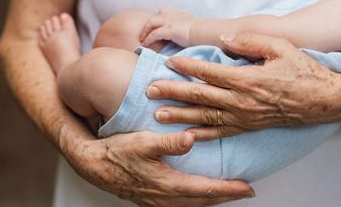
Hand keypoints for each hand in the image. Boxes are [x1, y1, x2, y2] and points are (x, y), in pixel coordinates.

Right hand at [67, 131, 253, 206]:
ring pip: (193, 205)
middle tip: (245, 191)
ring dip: (212, 200)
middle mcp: (164, 197)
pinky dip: (196, 201)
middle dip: (226, 196)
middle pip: (203, 201)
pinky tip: (198, 196)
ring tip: (227, 193)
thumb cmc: (117, 152)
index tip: (247, 188)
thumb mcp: (143, 142)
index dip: (228, 189)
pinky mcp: (151, 199)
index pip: (206, 189)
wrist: (93, 165)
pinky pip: (180, 205)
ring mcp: (157, 201)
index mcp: (167, 183)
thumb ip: (169, 143)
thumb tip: (192, 139)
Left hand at [140, 8, 197, 46]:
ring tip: (142, 40)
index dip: (157, 18)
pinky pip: (154, 34)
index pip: (163, 12)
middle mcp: (172, 15)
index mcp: (178, 14)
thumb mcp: (193, 27)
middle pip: (154, 17)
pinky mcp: (168, 30)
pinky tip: (145, 45)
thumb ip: (187, 29)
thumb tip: (186, 36)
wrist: (203, 32)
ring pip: (151, 23)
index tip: (155, 26)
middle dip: (147, 26)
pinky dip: (148, 39)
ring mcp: (169, 21)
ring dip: (145, 32)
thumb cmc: (201, 32)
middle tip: (143, 35)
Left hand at [146, 33, 340, 139]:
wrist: (321, 100)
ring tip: (159, 114)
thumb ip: (250, 42)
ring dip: (180, 116)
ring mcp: (243, 117)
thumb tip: (225, 40)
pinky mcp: (248, 126)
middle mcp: (241, 101)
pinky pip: (221, 133)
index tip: (169, 62)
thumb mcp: (280, 48)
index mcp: (247, 79)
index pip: (209, 72)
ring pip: (205, 117)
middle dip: (173, 92)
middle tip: (150, 90)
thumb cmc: (302, 71)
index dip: (187, 66)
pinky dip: (202, 135)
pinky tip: (186, 136)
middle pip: (200, 96)